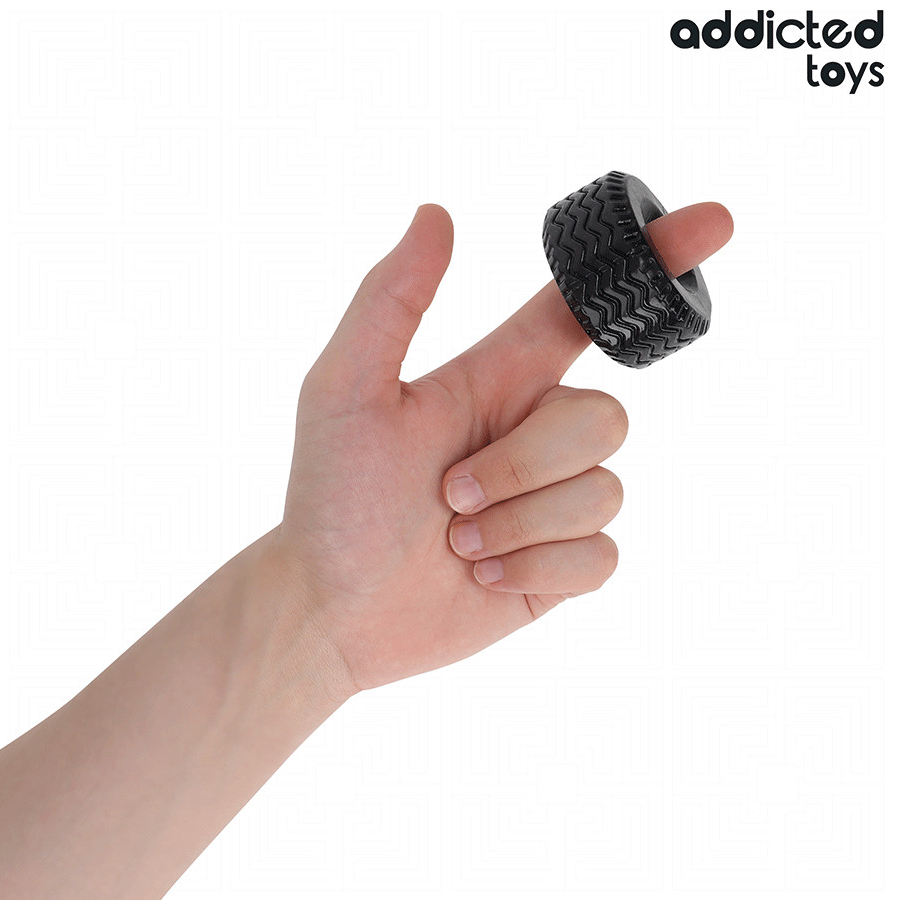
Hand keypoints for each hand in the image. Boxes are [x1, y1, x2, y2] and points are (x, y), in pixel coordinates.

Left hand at [273, 201, 731, 694]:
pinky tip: (484, 578)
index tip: (712, 225)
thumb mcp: (343, 391)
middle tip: (449, 494)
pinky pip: (602, 556)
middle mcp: (535, 433)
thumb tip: (436, 211)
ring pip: (605, 490)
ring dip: (518, 523)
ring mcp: (554, 500)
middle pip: (605, 416)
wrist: (333, 609)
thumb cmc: (331, 499)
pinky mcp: (564, 565)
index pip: (585, 311)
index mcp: (497, 380)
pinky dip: (536, 570)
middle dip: (524, 464)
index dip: (650, 265)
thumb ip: (390, 303)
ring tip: (457, 542)